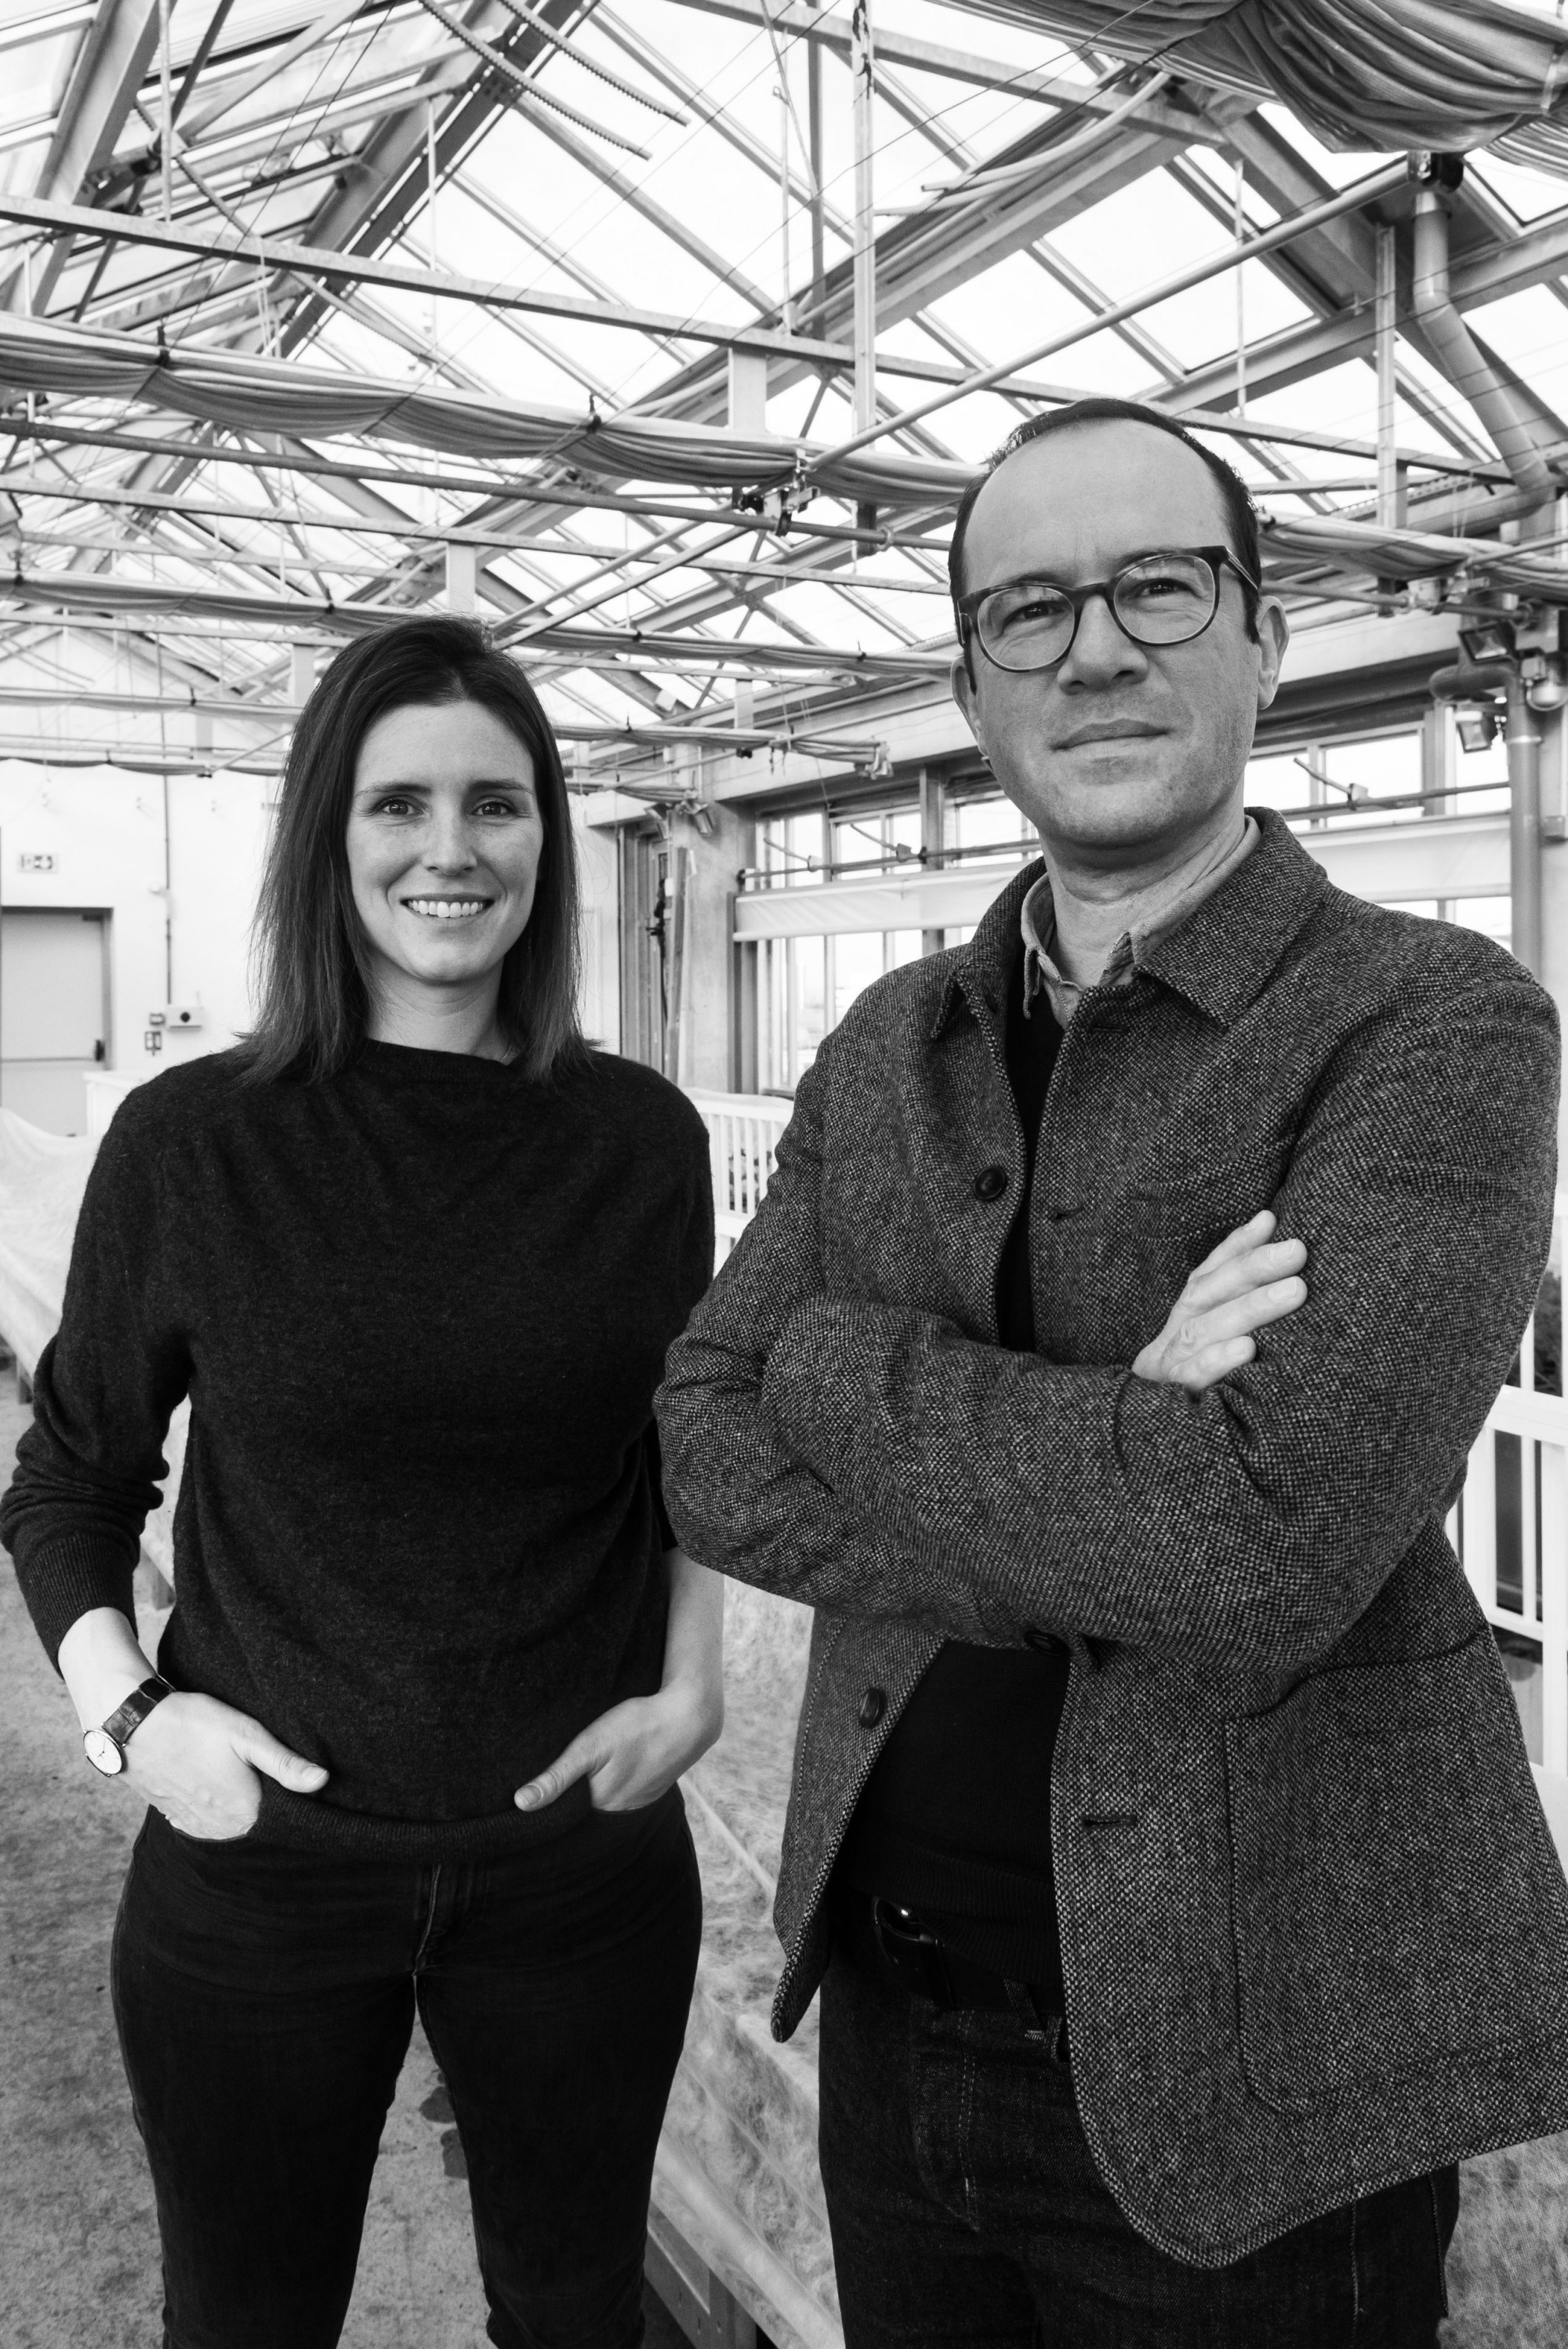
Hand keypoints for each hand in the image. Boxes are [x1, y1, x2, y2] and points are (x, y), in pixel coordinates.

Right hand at [124, 1691, 328, 1839]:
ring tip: (237, 1773)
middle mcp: (221, 1829)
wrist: (133, 1725)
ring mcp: (196, 1826)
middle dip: (266, 1801)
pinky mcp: (176, 1818)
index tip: (293, 1779)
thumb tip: (323, 1782)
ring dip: (239, 1805)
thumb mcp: (246, 1734)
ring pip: (232, 1823)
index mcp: (244, 1813)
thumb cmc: (192, 1724)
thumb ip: (284, 1763)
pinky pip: (208, 1822)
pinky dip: (217, 1808)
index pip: (283, 1817)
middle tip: (262, 1769)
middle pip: (257, 1821)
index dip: (291, 1798)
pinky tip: (216, 1783)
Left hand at [515, 1675, 723, 1814]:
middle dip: (565, 1800)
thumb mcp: (591, 1745)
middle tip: (549, 1778)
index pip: (560, 1816)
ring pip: (600, 1804)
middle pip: (580, 1811)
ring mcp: (635, 1803)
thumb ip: (557, 1777)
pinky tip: (606, 1771)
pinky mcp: (648, 1791)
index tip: (525, 1797)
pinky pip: (619, 1796)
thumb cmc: (638, 1725)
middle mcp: (616, 1812)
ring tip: (577, 1774)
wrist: (690, 1718)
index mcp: (598, 1804)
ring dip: (587, 1794)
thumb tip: (520, 1804)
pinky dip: (609, 1787)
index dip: (545, 1806)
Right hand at [1133, 1209, 1306, 1392]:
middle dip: (1254, 1270)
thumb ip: (1235, 1295)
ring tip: (1294, 1291)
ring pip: (1203, 1330)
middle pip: (1208, 1295)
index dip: (1235, 1248)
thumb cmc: (1197, 1392)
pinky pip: (1192, 1381)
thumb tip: (1268, 1224)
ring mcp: (1167, 1372)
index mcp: (1182, 1324)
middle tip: (1298, 1253)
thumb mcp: (1212, 1343)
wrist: (1143, 1457)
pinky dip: (1216, 1362)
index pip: (1207, 1276)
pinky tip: (1246, 1350)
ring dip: (1249, 1308)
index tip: (1271, 1222)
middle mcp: (1170, 1341)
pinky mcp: (1171, 1404)